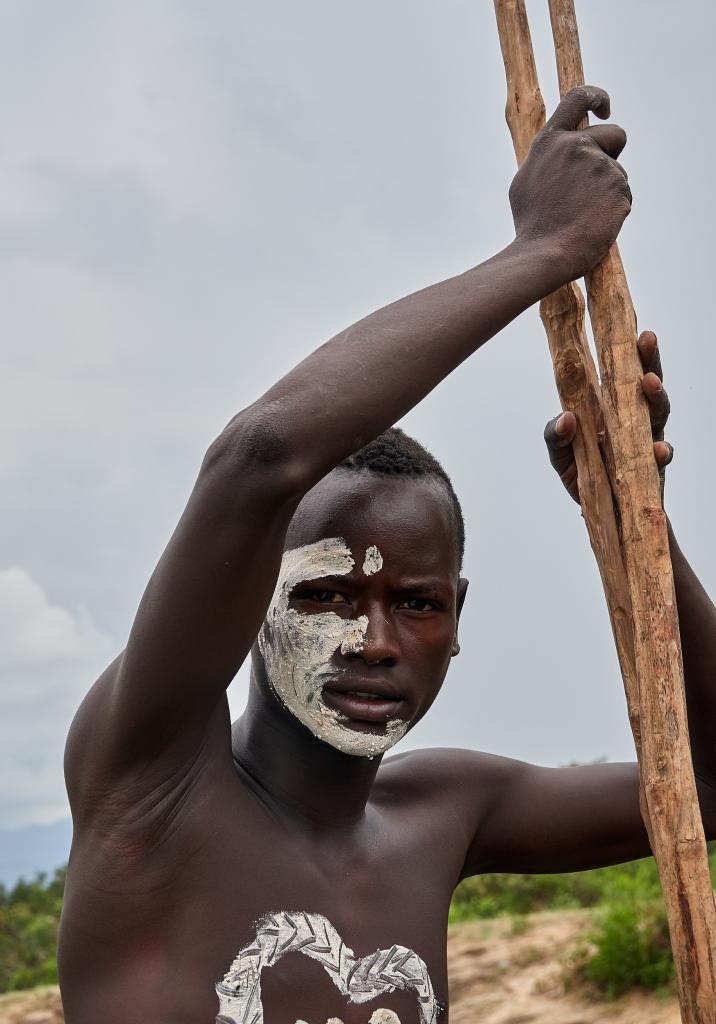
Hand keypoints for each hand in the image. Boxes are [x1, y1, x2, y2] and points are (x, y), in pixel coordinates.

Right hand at [510, 86, 631, 284]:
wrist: (546, 254)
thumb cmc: (532, 226)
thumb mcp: (526, 182)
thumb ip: (548, 159)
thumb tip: (560, 151)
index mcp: (550, 141)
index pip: (577, 98)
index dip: (596, 97)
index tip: (605, 109)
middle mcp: (576, 146)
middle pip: (614, 134)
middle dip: (612, 154)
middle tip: (597, 183)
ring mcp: (600, 165)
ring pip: (618, 171)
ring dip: (609, 189)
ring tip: (584, 215)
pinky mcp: (618, 186)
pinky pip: (624, 194)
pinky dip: (614, 209)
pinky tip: (594, 224)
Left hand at [544, 330, 672, 503]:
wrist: (600, 513)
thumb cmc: (582, 473)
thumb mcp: (559, 454)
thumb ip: (556, 436)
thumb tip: (566, 417)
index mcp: (612, 408)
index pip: (623, 373)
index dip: (630, 350)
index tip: (633, 327)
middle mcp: (635, 419)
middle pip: (647, 384)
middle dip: (649, 360)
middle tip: (646, 338)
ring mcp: (648, 441)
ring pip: (659, 413)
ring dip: (656, 395)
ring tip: (649, 383)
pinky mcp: (654, 468)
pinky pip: (661, 457)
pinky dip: (661, 452)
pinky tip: (658, 450)